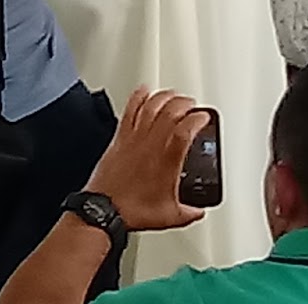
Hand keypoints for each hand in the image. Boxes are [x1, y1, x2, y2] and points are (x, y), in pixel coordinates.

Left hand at [86, 88, 209, 233]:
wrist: (104, 209)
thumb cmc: (132, 210)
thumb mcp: (172, 216)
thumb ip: (190, 211)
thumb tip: (198, 209)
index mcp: (165, 162)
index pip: (184, 131)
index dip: (196, 120)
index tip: (204, 116)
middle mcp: (149, 146)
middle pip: (167, 113)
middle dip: (183, 104)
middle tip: (192, 103)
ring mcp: (132, 140)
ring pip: (148, 108)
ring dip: (163, 97)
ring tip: (173, 94)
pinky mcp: (118, 139)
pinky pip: (128, 112)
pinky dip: (137, 98)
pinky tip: (143, 91)